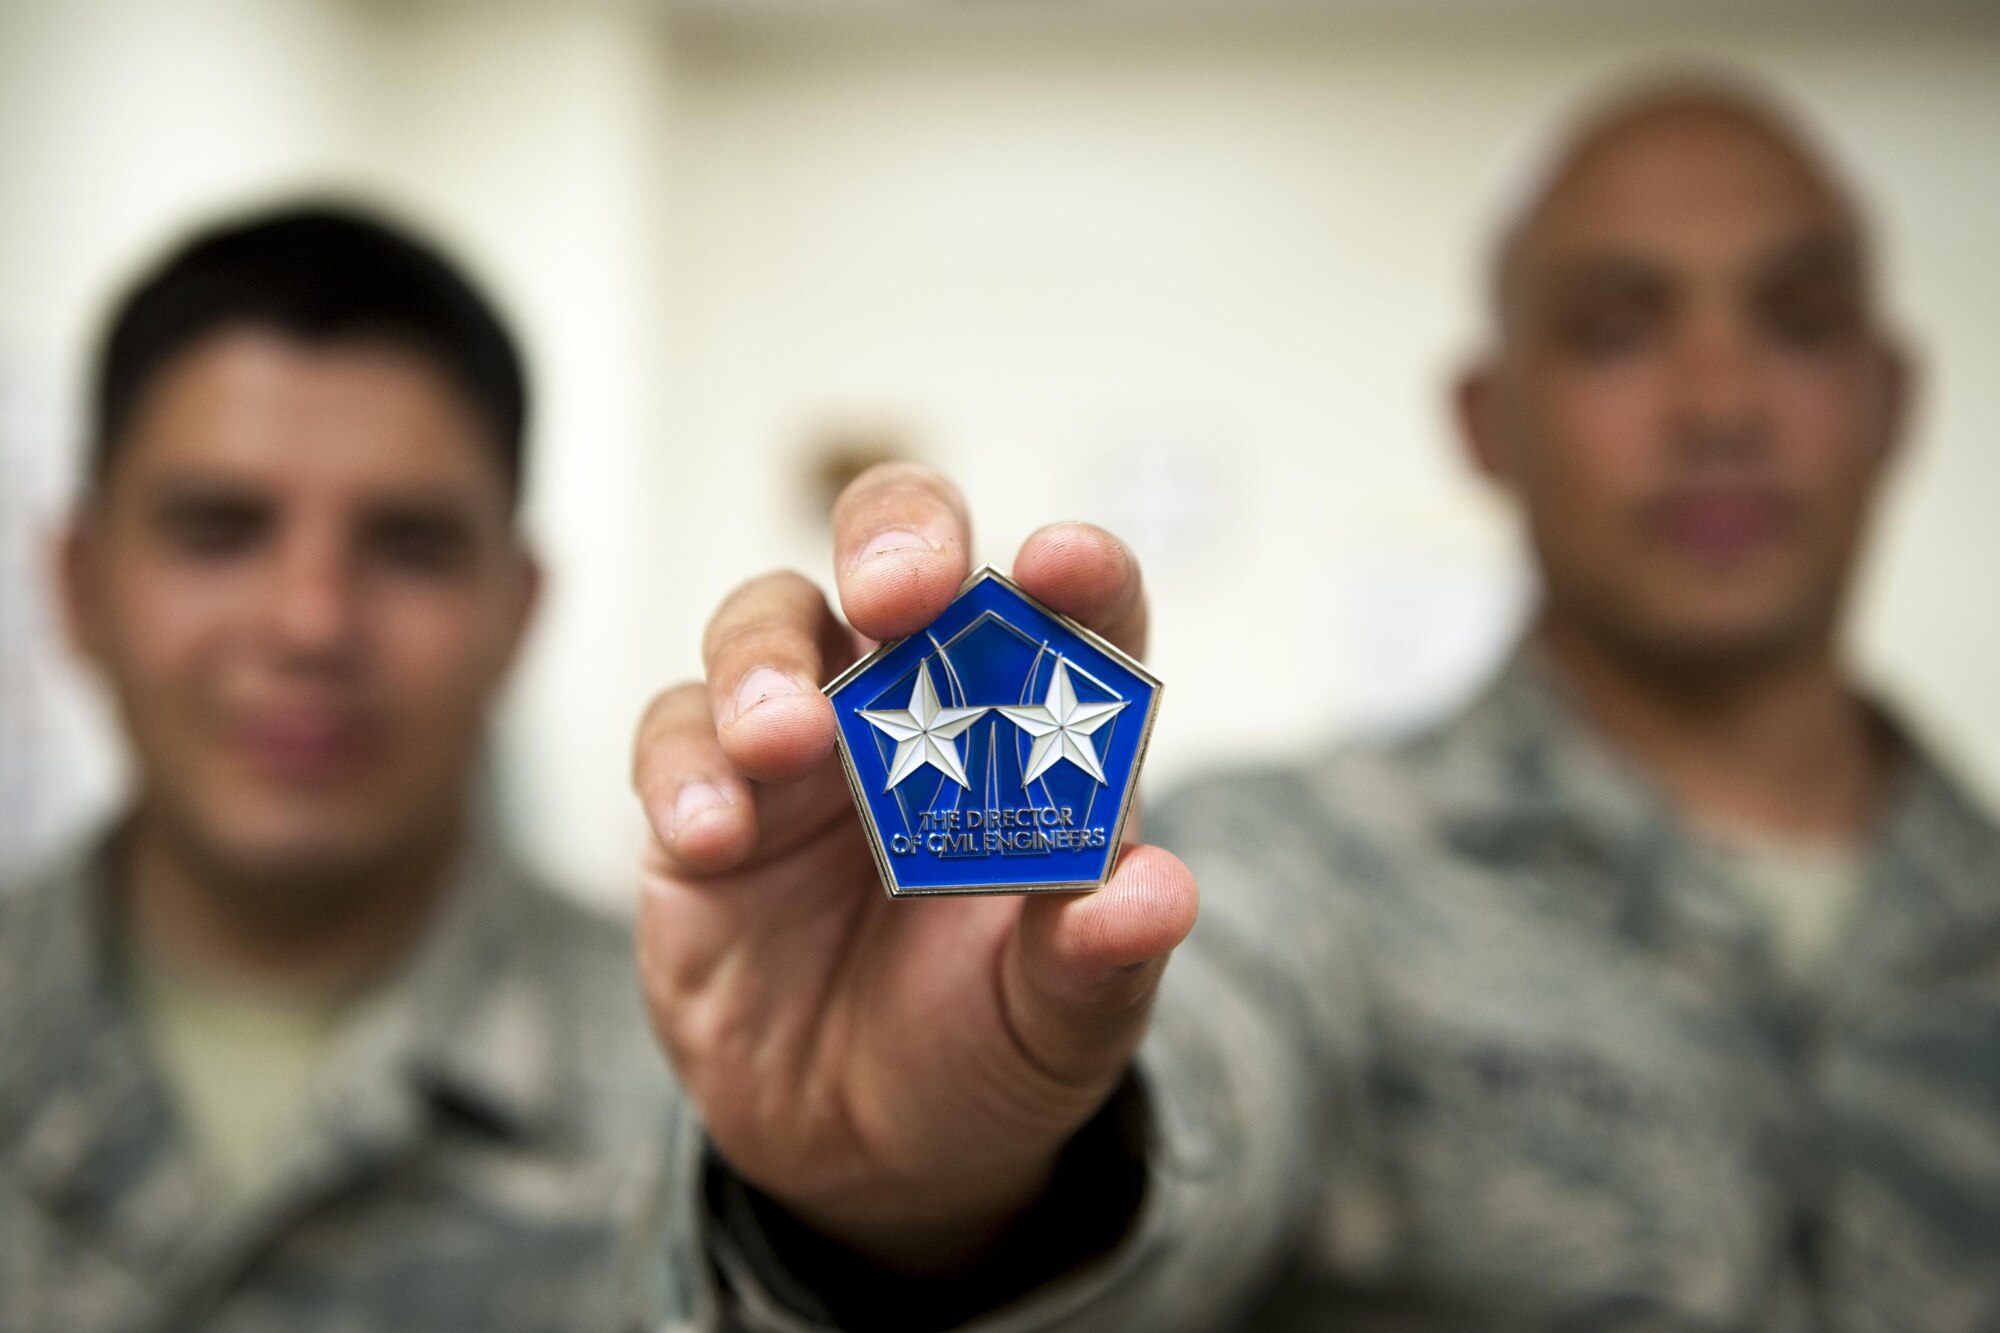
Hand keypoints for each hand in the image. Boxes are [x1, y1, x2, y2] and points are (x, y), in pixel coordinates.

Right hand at [633, 463, 1196, 1274]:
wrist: (866, 1155)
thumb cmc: (989, 1046)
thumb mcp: (1061, 1021)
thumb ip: (1098, 958)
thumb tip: (1156, 898)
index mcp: (1038, 728)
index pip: (1073, 609)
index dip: (1077, 571)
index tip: (1062, 564)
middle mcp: (919, 700)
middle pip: (899, 550)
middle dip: (895, 536)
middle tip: (896, 590)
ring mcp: (804, 741)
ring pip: (768, 621)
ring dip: (771, 661)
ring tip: (787, 738)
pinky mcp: (702, 798)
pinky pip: (675, 738)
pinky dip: (686, 770)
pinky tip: (714, 836)